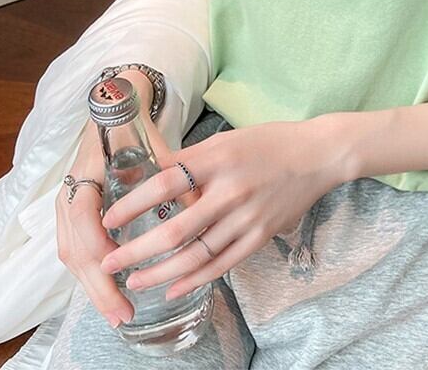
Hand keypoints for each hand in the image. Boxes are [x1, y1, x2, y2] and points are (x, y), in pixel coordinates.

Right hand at [55, 70, 185, 328]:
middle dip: (99, 289)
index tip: (127, 285)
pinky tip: (110, 286)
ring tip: (117, 309)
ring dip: (93, 285)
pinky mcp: (73, 212)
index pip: (88, 233)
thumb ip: (175, 180)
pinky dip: (89, 272)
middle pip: (76, 254)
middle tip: (122, 315)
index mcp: (87, 180)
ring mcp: (66, 205)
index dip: (106, 264)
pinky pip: (74, 249)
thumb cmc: (136, 131)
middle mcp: (70, 196)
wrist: (114, 109)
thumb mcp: (156, 152)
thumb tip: (200, 208)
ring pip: (72, 256)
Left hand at [98, 118, 341, 299]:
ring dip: (159, 272)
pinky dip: (196, 279)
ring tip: (133, 280)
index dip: (132, 205)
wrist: (319, 155)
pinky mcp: (261, 236)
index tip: (109, 220)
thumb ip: (191, 158)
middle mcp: (231, 190)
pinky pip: (223, 264)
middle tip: (108, 262)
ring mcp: (247, 217)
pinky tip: (174, 287)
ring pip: (195, 255)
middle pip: (174, 230)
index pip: (164, 184)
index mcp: (218, 159)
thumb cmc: (270, 142)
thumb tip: (150, 175)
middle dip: (135, 250)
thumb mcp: (227, 140)